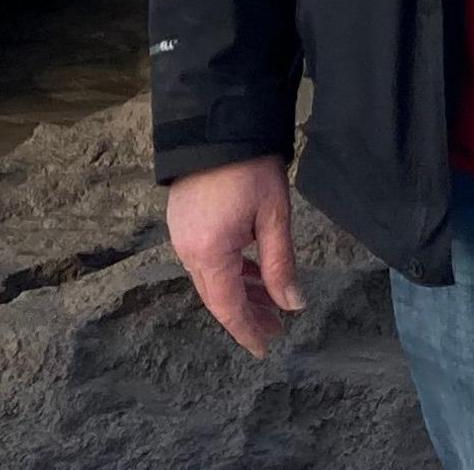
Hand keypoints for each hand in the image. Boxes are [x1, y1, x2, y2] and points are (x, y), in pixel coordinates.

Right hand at [165, 156, 305, 356]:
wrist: (217, 124)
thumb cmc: (249, 168)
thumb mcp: (273, 218)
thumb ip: (280, 265)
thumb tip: (292, 304)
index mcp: (209, 253)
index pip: (228, 307)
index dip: (247, 330)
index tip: (264, 349)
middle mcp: (188, 250)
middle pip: (218, 296)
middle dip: (247, 315)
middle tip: (276, 328)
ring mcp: (182, 236)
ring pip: (212, 278)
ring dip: (240, 292)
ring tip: (270, 304)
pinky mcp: (183, 222)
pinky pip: (206, 260)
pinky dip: (229, 272)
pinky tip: (252, 272)